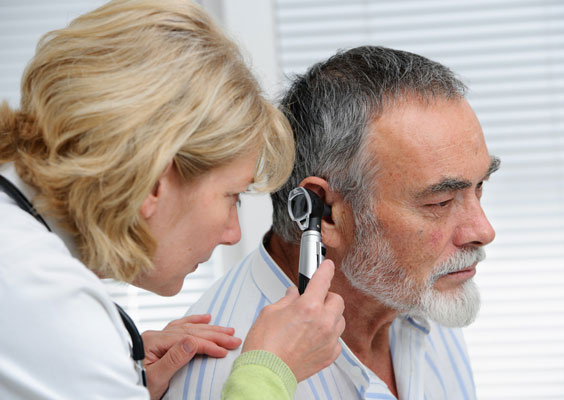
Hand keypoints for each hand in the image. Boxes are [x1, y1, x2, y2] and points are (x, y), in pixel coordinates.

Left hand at [142, 314, 241, 399]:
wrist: (122, 390)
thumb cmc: (138, 386)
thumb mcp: (156, 378)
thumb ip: (174, 359)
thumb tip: (193, 341)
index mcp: (153, 341)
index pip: (187, 339)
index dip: (207, 344)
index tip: (224, 351)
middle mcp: (156, 335)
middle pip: (190, 331)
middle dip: (214, 334)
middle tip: (234, 339)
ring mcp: (158, 337)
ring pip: (187, 328)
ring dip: (209, 328)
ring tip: (227, 330)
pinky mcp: (160, 342)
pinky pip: (180, 327)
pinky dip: (194, 322)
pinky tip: (206, 319)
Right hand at [242, 259, 344, 381]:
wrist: (265, 373)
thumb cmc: (264, 346)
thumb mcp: (270, 312)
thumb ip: (286, 300)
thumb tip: (293, 295)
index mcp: (308, 307)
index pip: (323, 280)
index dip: (325, 269)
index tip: (327, 266)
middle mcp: (323, 322)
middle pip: (337, 300)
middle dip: (326, 297)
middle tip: (313, 300)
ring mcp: (328, 340)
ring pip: (340, 320)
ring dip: (330, 316)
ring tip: (313, 320)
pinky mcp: (329, 356)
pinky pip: (336, 340)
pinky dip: (328, 335)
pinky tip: (314, 337)